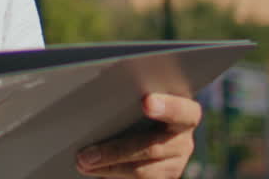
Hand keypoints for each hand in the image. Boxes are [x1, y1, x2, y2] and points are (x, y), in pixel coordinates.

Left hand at [75, 94, 201, 178]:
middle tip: (85, 155)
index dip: (168, 107)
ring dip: (109, 168)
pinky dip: (113, 175)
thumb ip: (132, 97)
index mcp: (185, 113)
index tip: (147, 102)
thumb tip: (95, 98)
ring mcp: (176, 163)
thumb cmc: (138, 106)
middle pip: (153, 148)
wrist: (150, 130)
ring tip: (83, 163)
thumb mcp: (141, 100)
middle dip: (115, 152)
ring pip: (143, 172)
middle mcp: (184, 140)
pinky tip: (94, 169)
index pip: (184, 111)